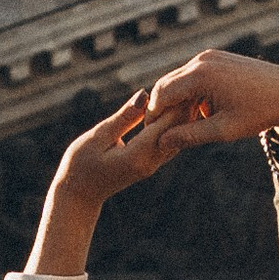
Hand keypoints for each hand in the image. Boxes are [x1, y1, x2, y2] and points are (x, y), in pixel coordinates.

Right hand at [27, 90, 196, 275]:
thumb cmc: (79, 165)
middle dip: (186, 109)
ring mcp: (151, 165)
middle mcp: (150, 162)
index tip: (190, 84)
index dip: (177, 104)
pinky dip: (175, 126)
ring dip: (184, 118)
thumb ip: (123, 117)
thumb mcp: (98, 137)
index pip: (164, 126)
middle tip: (199, 83)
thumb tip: (144, 96)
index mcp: (137, 156)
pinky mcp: (149, 164)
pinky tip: (180, 110)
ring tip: (194, 93)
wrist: (79, 196)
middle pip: (175, 132)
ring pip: (175, 138)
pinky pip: (169, 143)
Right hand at [140, 47, 278, 148]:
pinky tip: (203, 112)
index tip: (152, 134)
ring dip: (178, 101)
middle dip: (163, 108)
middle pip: (167, 83)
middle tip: (164, 131)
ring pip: (180, 79)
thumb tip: (161, 142)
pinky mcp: (217, 57)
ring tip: (187, 125)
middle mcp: (203, 59)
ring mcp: (210, 55)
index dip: (153, 115)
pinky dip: (192, 93)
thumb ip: (190, 135)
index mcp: (202, 75)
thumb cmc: (259, 113)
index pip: (162, 93)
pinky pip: (194, 75)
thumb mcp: (223, 130)